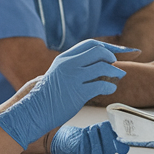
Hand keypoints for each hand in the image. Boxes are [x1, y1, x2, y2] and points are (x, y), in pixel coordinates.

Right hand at [0, 39, 133, 147]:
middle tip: (117, 65)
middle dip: (112, 57)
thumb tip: (98, 63)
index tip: (119, 51)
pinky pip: (101, 84)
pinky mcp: (77, 93)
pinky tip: (110, 89)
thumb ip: (74, 66)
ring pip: (102, 66)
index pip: (90, 44)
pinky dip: (110, 86)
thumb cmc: (49, 95)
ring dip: (115, 71)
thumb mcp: (59, 73)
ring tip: (118, 77)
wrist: (35, 110)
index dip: (107, 47)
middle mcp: (68, 64)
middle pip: (98, 51)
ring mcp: (73, 78)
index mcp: (64, 58)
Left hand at [48, 121, 129, 153]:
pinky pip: (86, 140)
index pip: (122, 148)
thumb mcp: (101, 131)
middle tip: (99, 127)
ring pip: (97, 138)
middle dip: (104, 129)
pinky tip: (83, 134)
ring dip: (93, 130)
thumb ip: (110, 129)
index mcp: (112, 149)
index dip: (123, 142)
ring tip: (90, 130)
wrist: (69, 142)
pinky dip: (84, 134)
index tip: (119, 135)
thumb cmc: (86, 136)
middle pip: (110, 139)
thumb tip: (115, 125)